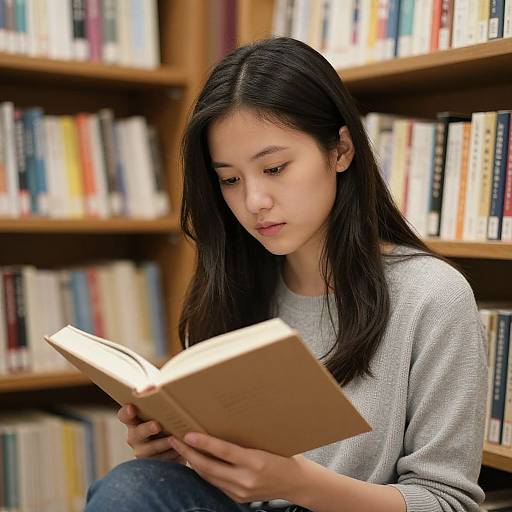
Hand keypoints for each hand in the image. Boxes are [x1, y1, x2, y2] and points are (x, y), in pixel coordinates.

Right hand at [118, 404, 184, 463]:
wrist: (177, 445)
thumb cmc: (167, 421)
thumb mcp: (162, 412)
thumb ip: (157, 401)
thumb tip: (150, 387)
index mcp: (134, 420)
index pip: (124, 415)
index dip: (126, 412)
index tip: (132, 408)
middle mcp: (135, 436)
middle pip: (137, 433)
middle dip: (147, 429)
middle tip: (157, 425)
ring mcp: (142, 451)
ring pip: (150, 449)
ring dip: (163, 443)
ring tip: (174, 438)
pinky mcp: (153, 464)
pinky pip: (161, 460)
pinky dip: (172, 453)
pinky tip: (180, 448)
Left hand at [169, 432, 307, 502]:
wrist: (297, 483)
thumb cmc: (284, 455)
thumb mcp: (268, 442)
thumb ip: (247, 438)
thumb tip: (224, 421)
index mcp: (256, 461)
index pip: (224, 451)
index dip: (204, 443)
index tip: (188, 434)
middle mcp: (246, 479)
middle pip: (209, 467)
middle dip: (188, 453)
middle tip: (173, 439)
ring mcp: (241, 491)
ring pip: (209, 476)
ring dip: (192, 462)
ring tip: (180, 448)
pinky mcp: (238, 498)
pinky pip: (215, 483)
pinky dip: (204, 472)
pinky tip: (196, 461)